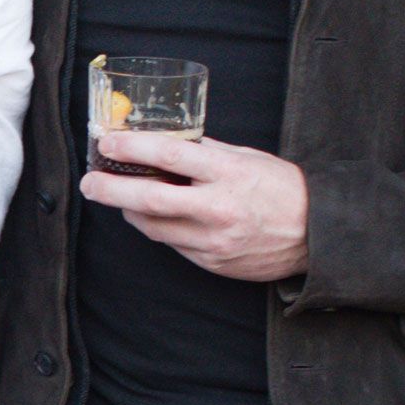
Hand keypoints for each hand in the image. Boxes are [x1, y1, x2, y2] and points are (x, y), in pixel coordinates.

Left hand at [80, 131, 308, 280]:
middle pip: (150, 199)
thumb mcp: (244, 157)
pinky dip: (159, 228)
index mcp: (226, 173)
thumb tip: (164, 142)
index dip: (132, 148)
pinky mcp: (212, 263)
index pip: (169, 156)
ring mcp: (213, 240)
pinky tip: (157, 216)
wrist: (315, 234)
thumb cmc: (280, 188)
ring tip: (119, 195)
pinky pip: (173, 244)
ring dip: (130, 210)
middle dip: (111, 189)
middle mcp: (217, 208)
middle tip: (89, 182)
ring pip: (155, 226)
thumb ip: (204, 152)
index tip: (107, 142)